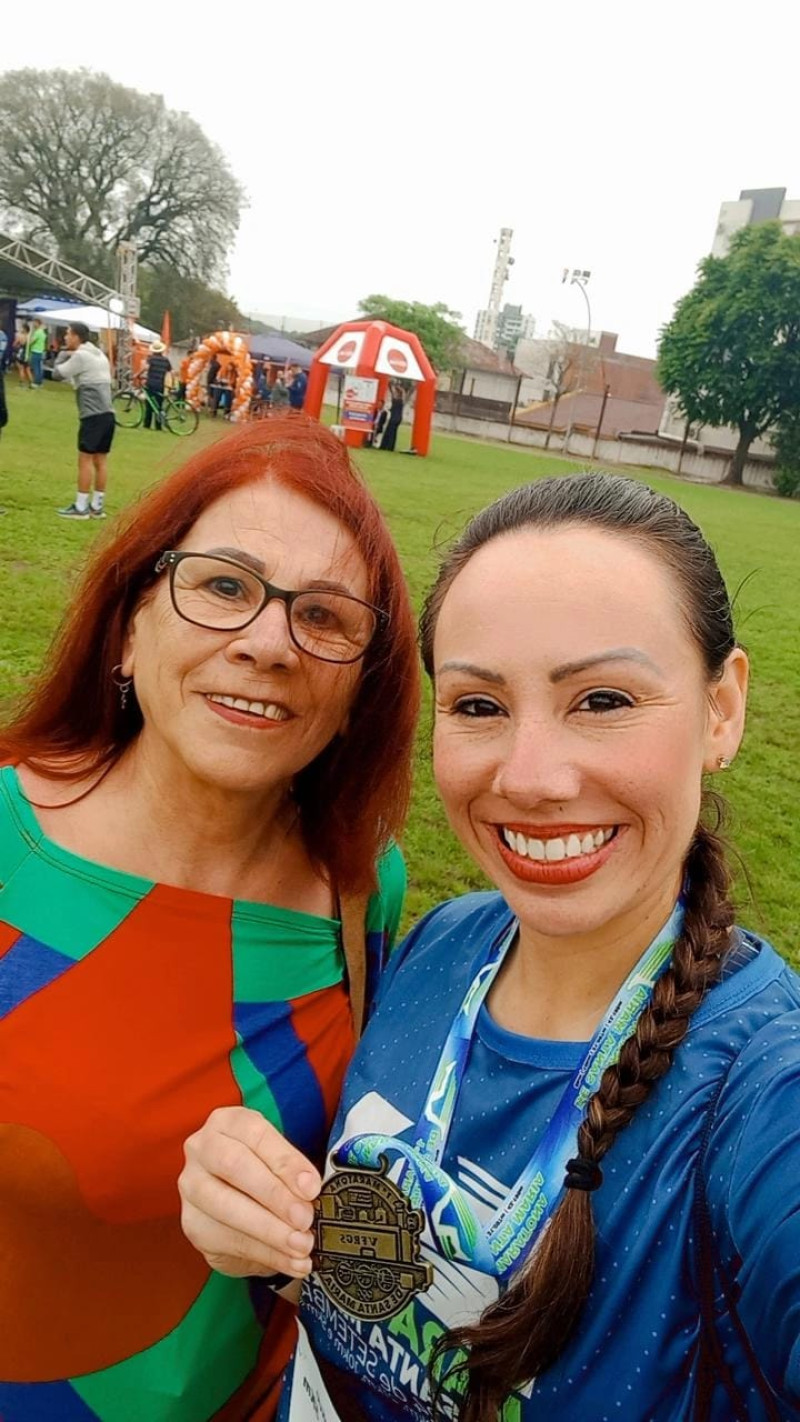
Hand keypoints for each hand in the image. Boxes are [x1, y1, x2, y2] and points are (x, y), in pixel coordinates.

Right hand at [179, 1106, 321, 1278]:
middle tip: (304, 1219)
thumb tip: (309, 1193)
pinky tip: (291, 1261)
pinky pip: (227, 1240)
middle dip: (274, 1196)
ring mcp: (191, 1186)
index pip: (255, 1135)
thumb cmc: (264, 1171)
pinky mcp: (192, 1223)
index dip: (285, 1161)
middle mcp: (202, 1148)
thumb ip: (292, 1173)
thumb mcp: (279, 1162)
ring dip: (270, 1231)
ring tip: (301, 1245)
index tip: (311, 1187)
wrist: (238, 1201)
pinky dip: (265, 1254)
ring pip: (226, 1207)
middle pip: (234, 1166)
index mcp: (228, 1122)